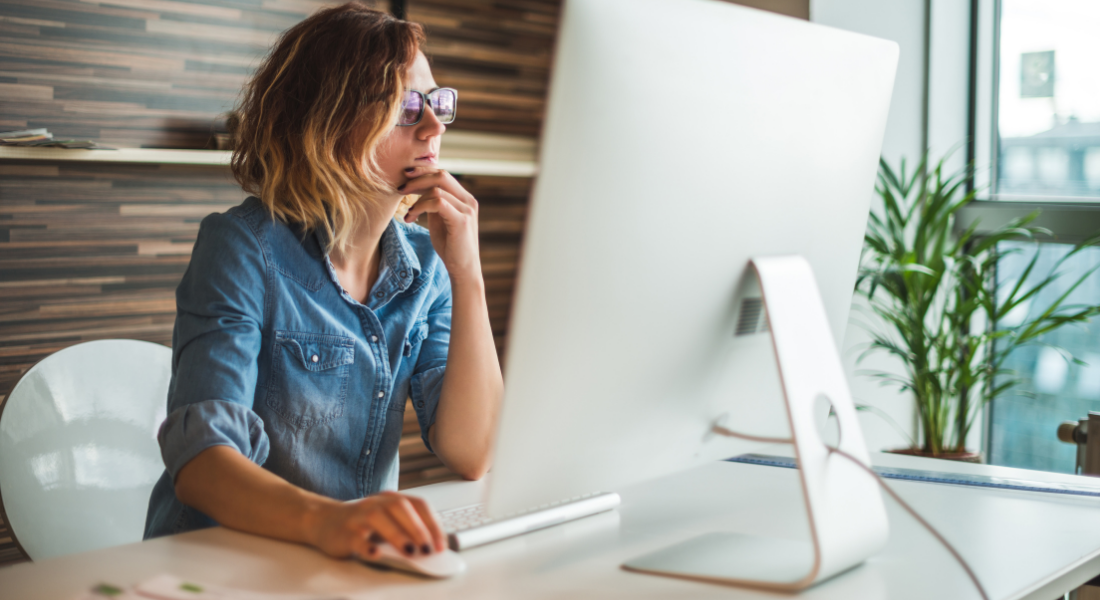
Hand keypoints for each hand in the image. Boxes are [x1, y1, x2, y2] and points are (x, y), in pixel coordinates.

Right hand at [305, 491, 446, 559]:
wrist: (323, 521)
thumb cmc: (361, 523)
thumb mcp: (386, 521)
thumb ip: (406, 529)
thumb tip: (431, 548)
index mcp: (390, 499)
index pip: (417, 504)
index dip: (432, 523)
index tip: (441, 544)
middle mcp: (376, 503)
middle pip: (400, 508)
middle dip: (418, 528)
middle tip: (429, 549)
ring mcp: (358, 516)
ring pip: (378, 518)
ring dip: (397, 535)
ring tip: (410, 552)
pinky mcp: (344, 532)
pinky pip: (356, 538)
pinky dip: (367, 547)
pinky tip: (376, 554)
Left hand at [398, 167, 480, 281]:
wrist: (463, 269)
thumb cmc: (450, 247)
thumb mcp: (440, 220)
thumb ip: (433, 203)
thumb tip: (418, 189)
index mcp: (464, 198)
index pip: (443, 174)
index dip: (423, 172)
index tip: (405, 177)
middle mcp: (468, 200)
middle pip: (441, 175)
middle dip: (417, 179)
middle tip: (400, 188)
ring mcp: (467, 210)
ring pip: (437, 189)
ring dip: (416, 199)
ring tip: (408, 212)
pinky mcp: (462, 221)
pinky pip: (438, 203)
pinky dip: (421, 207)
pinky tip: (412, 217)